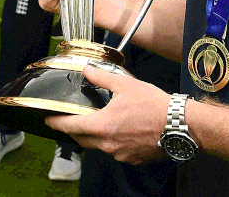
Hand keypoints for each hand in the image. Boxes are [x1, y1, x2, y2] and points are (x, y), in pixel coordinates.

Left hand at [45, 65, 168, 163]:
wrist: (180, 125)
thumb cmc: (155, 105)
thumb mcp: (126, 85)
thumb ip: (102, 77)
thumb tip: (87, 70)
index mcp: (102, 126)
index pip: (71, 126)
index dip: (57, 123)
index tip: (48, 120)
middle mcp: (108, 144)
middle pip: (82, 139)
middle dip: (74, 130)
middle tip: (70, 120)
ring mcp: (120, 154)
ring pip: (99, 146)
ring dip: (94, 135)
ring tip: (99, 121)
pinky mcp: (132, 159)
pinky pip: (115, 151)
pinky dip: (112, 141)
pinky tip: (121, 130)